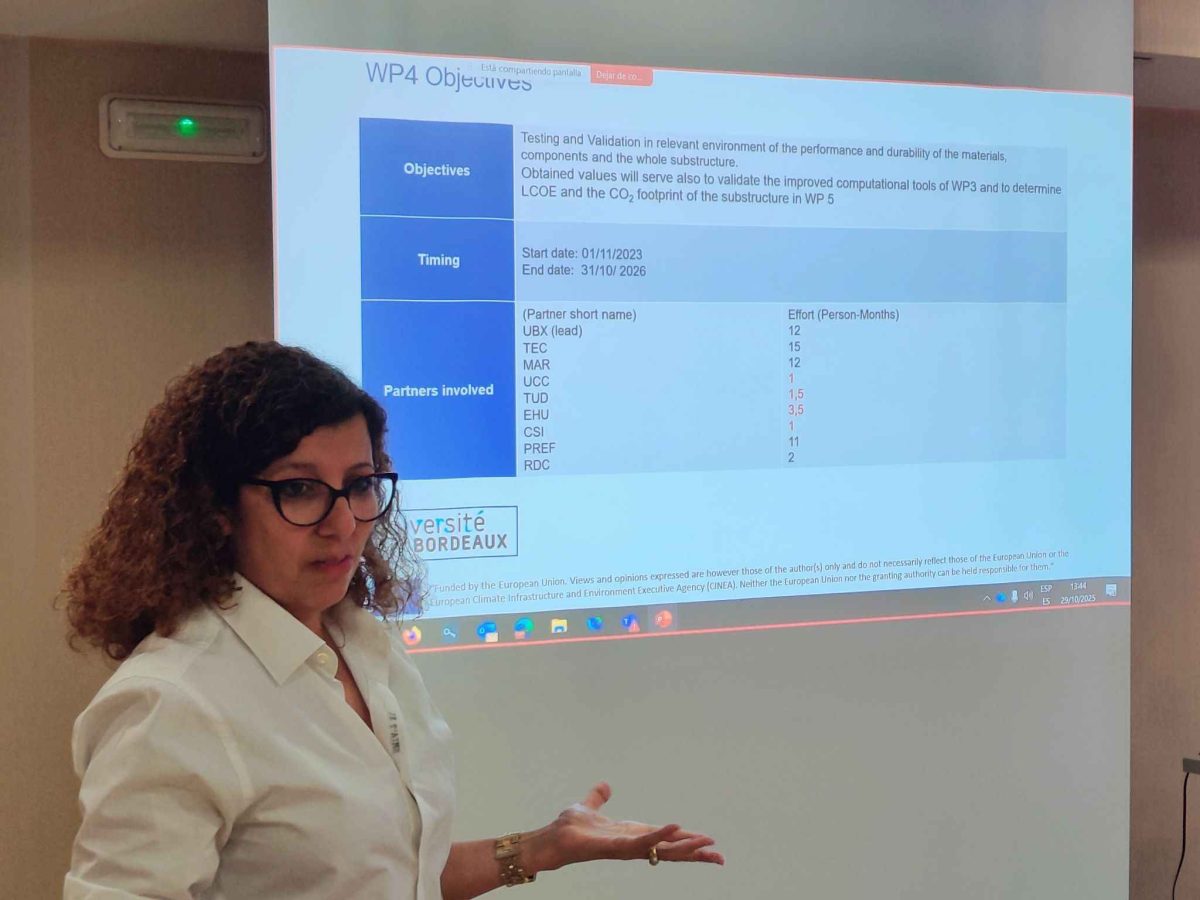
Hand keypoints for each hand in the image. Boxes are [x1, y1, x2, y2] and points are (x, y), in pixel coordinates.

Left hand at [524, 782, 724, 873]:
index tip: (710, 844)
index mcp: (632, 834)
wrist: (551, 839)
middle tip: (720, 857)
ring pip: (663, 849)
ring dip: (686, 847)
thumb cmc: (569, 829)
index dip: (687, 842)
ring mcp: (626, 848)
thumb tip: (605, 786)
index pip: (666, 840)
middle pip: (671, 850)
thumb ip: (598, 797)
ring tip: (708, 843)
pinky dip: (660, 835)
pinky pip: (642, 841)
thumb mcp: (589, 807)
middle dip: (695, 854)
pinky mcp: (615, 847)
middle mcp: (633, 844)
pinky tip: (676, 827)